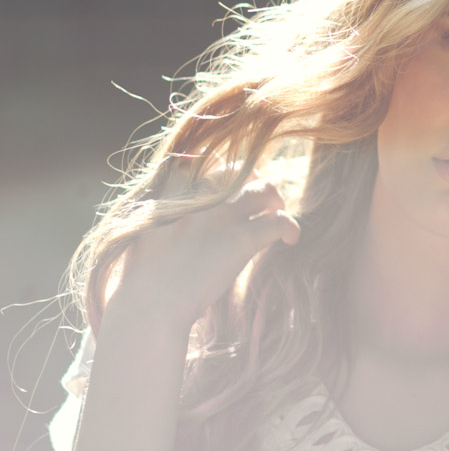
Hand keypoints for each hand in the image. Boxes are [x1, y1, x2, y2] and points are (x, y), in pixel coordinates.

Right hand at [108, 175, 300, 330]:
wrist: (150, 305)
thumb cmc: (141, 280)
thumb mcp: (140, 233)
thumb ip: (160, 216)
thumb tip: (175, 218)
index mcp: (172, 192)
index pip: (202, 161)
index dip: (217, 171)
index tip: (225, 185)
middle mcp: (199, 196)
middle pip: (236, 169)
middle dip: (250, 179)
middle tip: (255, 199)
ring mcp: (222, 215)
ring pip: (264, 187)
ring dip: (274, 199)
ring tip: (276, 211)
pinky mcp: (241, 239)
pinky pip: (278, 221)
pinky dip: (290, 227)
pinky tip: (291, 239)